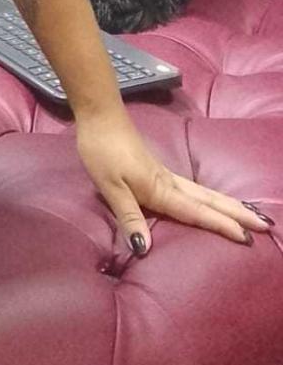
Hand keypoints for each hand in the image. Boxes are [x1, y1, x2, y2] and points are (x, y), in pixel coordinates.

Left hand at [74, 105, 274, 254]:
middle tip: (264, 224)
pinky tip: (208, 200)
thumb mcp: (110, 187)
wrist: (99, 116)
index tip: (247, 237)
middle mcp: (168, 182)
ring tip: (247, 214)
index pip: (197, 212)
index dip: (221, 225)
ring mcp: (165, 174)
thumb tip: (145, 248)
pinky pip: (191, 189)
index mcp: (160, 189)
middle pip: (209, 200)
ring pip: (203, 192)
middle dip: (236, 213)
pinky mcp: (157, 170)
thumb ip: (129, 216)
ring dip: (226, 204)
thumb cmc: (102, 151)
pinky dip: (208, 197)